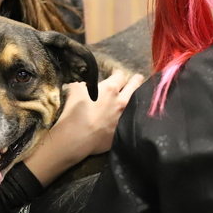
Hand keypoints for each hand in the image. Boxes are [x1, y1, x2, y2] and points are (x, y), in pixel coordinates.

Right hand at [26, 69, 144, 185]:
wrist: (76, 138)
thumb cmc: (74, 112)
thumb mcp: (75, 90)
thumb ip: (85, 84)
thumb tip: (88, 85)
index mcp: (110, 89)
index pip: (119, 75)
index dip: (117, 73)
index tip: (116, 74)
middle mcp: (122, 102)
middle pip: (134, 86)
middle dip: (136, 81)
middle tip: (137, 78)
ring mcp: (124, 118)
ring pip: (136, 104)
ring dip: (136, 99)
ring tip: (136, 97)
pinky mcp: (122, 132)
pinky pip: (130, 122)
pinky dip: (130, 118)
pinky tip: (128, 119)